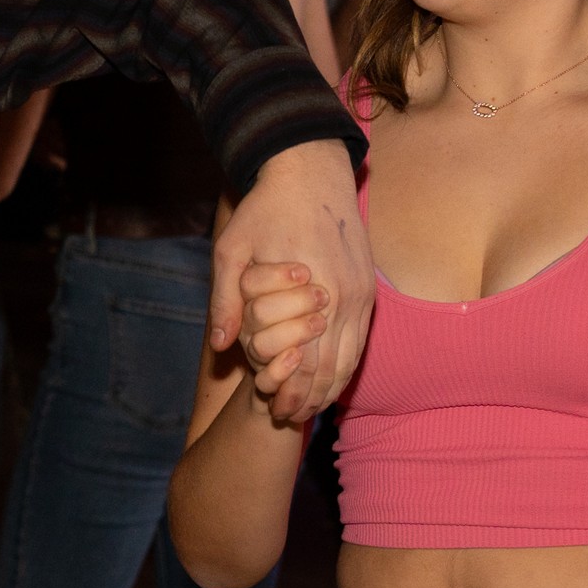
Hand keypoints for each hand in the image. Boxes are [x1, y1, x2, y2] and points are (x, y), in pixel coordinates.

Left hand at [211, 140, 371, 424]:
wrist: (310, 169)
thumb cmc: (266, 208)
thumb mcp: (232, 249)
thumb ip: (226, 300)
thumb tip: (221, 346)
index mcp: (312, 290)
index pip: (304, 358)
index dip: (290, 390)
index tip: (274, 412)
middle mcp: (344, 297)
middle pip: (331, 364)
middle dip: (311, 397)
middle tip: (291, 419)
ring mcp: (360, 292)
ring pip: (351, 355)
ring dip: (331, 386)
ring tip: (312, 409)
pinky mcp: (367, 287)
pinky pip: (361, 338)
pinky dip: (347, 363)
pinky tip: (333, 378)